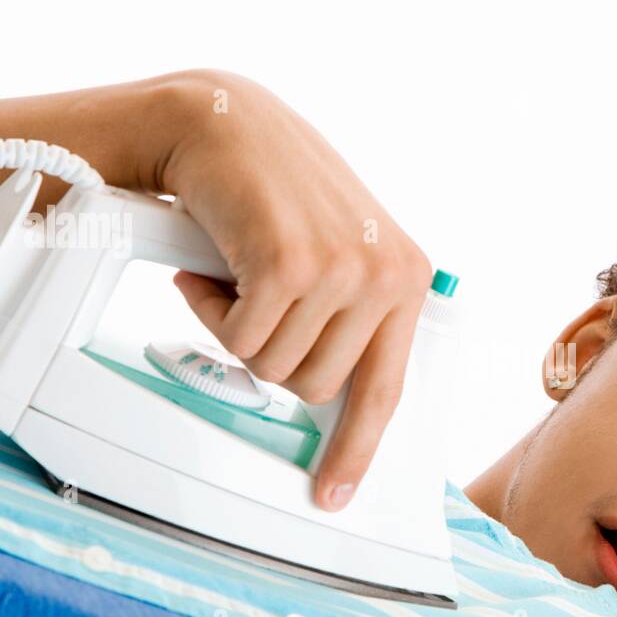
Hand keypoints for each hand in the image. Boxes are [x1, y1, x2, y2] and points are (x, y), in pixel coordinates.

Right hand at [153, 70, 432, 511]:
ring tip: (238, 273)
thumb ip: (351, 315)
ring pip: (273, 368)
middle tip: (256, 300)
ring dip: (238, 329)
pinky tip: (212, 265)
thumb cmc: (272, 192)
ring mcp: (344, 273)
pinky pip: (240, 341)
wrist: (224, 122)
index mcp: (406, 279)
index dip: (354, 450)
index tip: (335, 495)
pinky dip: (210, 311)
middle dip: (273, 355)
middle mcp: (387, 278)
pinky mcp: (293, 267)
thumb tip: (331, 396)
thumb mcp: (336, 251)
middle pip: (315, 389)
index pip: (385, 390)